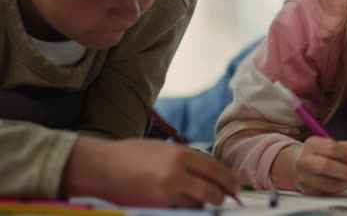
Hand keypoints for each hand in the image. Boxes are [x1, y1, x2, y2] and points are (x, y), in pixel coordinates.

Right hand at [61, 137, 238, 207]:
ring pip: (198, 206)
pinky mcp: (156, 208)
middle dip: (220, 197)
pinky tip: (181, 203)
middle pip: (212, 192)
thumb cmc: (132, 155)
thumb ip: (188, 160)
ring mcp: (166, 194)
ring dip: (201, 205)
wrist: (101, 167)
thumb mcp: (165, 149)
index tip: (234, 187)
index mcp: (181, 154)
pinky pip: (181, 212)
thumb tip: (212, 173)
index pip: (216, 171)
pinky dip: (185, 209)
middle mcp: (176, 174)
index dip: (230, 181)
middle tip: (222, 198)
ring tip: (197, 199)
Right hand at [288, 137, 346, 194]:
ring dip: (346, 182)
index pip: (331, 148)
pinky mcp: (309, 191)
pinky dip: (341, 188)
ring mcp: (305, 177)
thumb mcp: (331, 144)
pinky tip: (346, 183)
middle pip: (326, 166)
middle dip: (346, 170)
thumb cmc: (318, 154)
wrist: (298, 165)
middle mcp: (306, 160)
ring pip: (327, 183)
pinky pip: (328, 192)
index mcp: (313, 144)